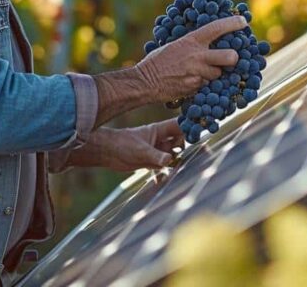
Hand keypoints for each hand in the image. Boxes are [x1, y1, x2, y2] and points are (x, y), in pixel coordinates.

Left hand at [69, 119, 184, 171]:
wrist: (107, 153)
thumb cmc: (123, 144)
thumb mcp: (141, 151)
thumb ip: (156, 155)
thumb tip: (170, 159)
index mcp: (159, 130)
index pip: (179, 126)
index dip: (189, 128)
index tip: (198, 135)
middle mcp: (160, 140)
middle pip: (179, 141)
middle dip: (185, 147)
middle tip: (190, 156)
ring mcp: (156, 150)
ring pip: (172, 154)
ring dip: (176, 161)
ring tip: (181, 169)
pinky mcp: (150, 161)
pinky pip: (163, 166)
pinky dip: (165, 173)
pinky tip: (161, 180)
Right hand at [135, 15, 245, 102]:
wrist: (145, 81)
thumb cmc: (159, 61)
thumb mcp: (175, 45)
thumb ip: (193, 44)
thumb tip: (210, 40)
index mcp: (191, 40)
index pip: (216, 28)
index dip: (232, 24)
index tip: (243, 23)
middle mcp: (197, 56)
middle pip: (230, 57)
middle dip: (234, 58)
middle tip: (231, 59)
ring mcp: (197, 73)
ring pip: (219, 74)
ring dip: (214, 75)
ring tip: (200, 73)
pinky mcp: (195, 88)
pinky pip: (208, 86)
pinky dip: (204, 85)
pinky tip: (192, 82)